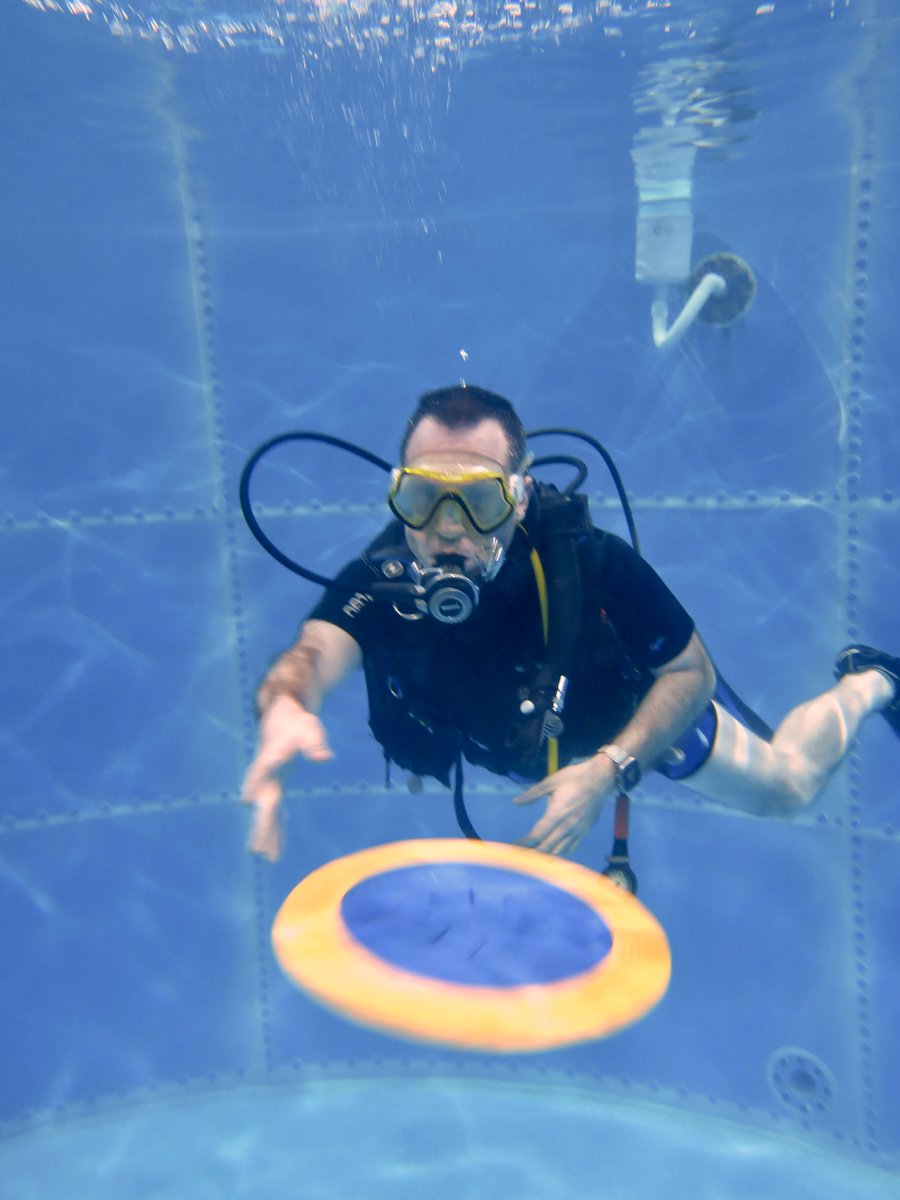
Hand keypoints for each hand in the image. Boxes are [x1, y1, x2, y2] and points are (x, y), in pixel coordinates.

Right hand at [241, 693, 333, 861]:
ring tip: (268, 859)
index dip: (253, 785)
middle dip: (259, 826)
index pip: (259, 774)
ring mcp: (267, 785)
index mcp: (269, 759)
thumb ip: (314, 744)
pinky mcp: (274, 789)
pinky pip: (274, 813)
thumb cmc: (297, 723)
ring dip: (266, 835)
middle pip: (262, 804)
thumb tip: (324, 758)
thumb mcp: (309, 729)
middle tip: (255, 850)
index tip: (246, 802)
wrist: (281, 719)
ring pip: (266, 813)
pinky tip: (274, 851)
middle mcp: (264, 777)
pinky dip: (275, 830)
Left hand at [512, 756, 615, 856]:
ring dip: (545, 857)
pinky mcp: (585, 831)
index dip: (524, 843)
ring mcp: (578, 831)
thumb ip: (532, 794)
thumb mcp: (551, 781)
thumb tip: (515, 802)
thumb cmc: (575, 777)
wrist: (601, 778)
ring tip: (532, 860)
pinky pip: (572, 848)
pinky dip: (560, 854)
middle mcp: (567, 826)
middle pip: (547, 847)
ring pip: (559, 851)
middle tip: (519, 857)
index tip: (513, 847)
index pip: (537, 834)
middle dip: (532, 854)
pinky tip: (553, 855)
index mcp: (557, 813)